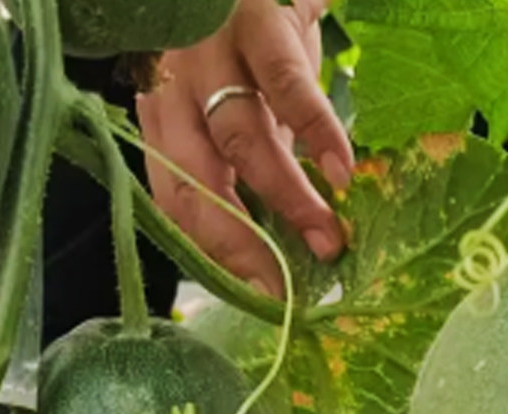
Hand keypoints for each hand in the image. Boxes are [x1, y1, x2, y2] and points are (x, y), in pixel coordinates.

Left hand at [137, 0, 352, 293]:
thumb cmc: (255, 51)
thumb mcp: (244, 115)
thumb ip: (255, 175)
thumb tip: (288, 250)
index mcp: (165, 122)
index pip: (177, 201)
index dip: (218, 255)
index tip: (266, 293)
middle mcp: (174, 89)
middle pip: (196, 181)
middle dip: (242, 242)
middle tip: (286, 284)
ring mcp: (213, 53)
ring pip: (239, 141)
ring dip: (288, 199)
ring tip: (328, 238)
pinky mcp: (260, 21)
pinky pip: (287, 88)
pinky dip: (318, 134)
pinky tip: (341, 171)